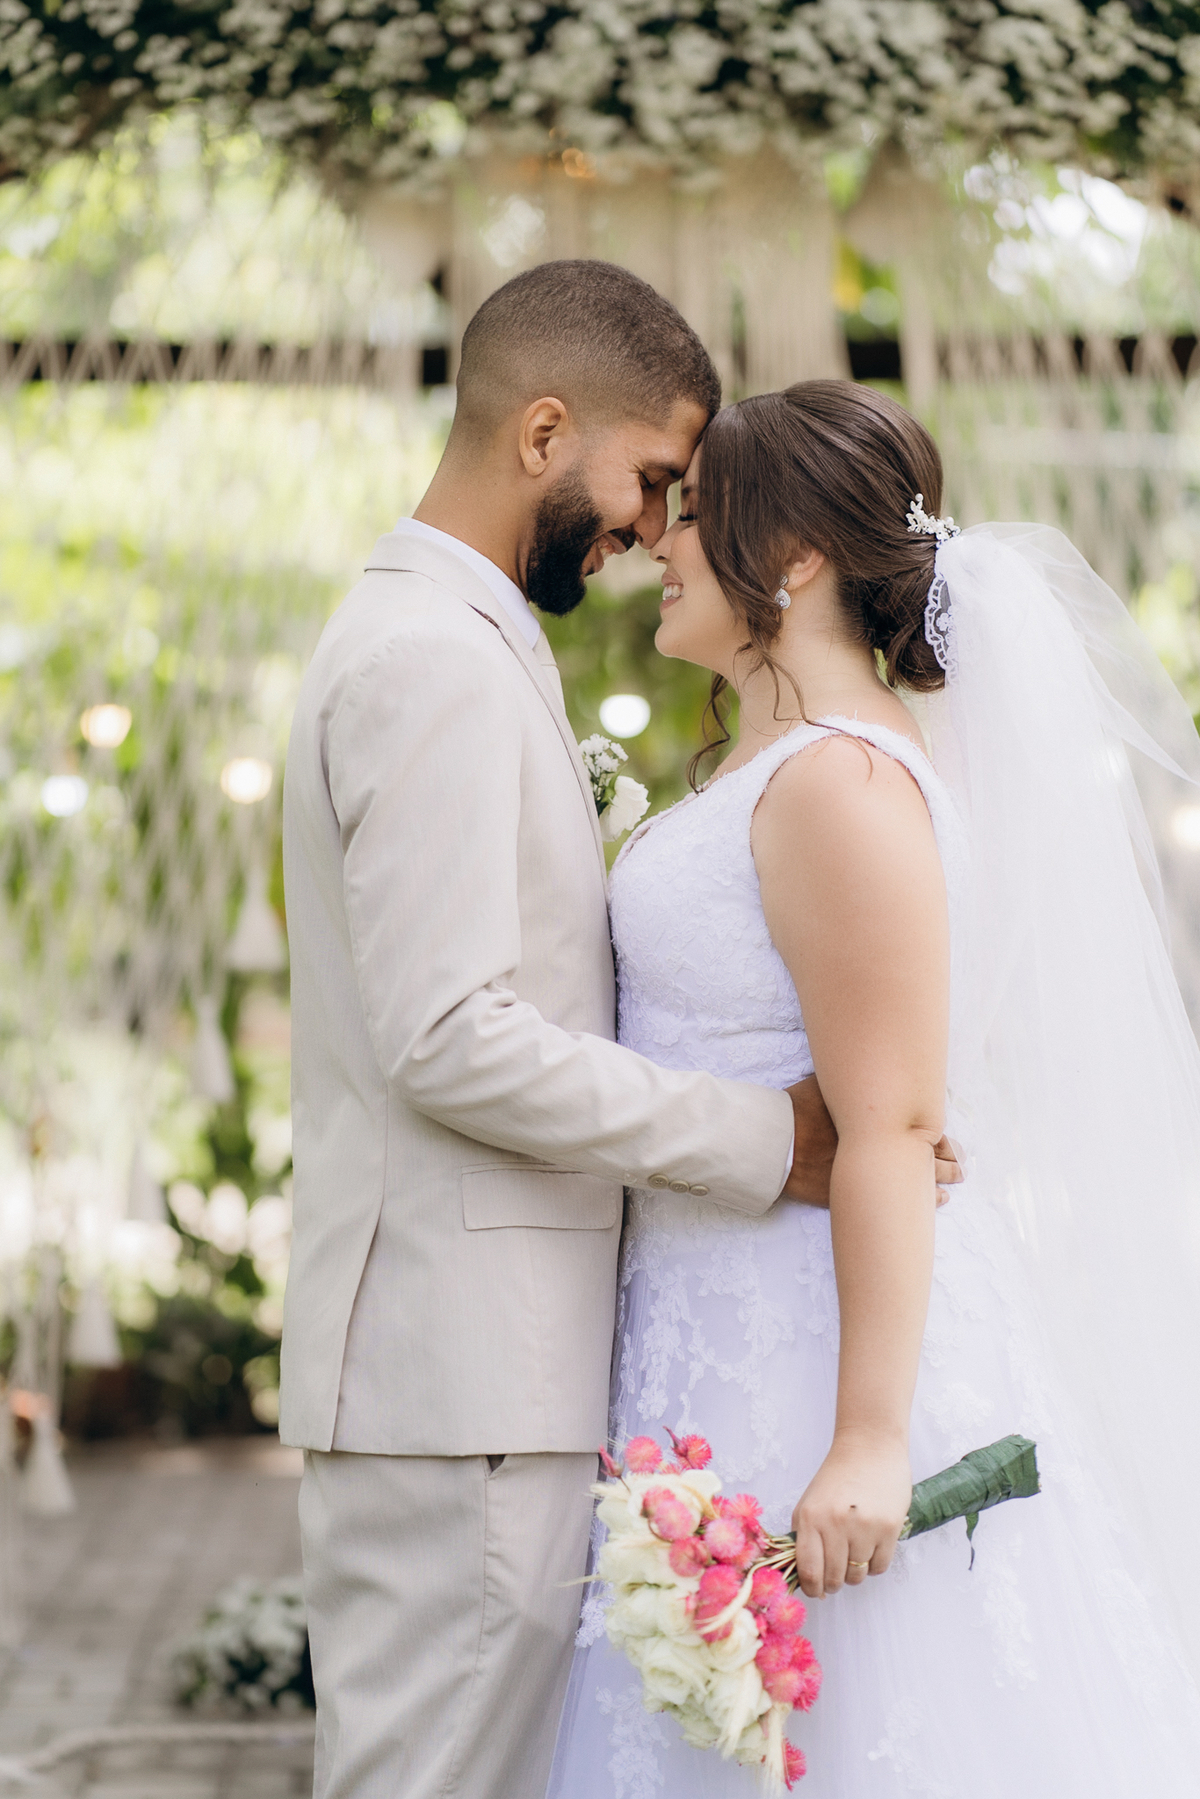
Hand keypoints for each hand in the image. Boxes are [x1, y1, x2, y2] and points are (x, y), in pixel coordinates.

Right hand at [782, 1075, 962, 1208]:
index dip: (939, 1139)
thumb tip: (857, 1064)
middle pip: (923, 1158)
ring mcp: (866, 1175)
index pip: (920, 1132)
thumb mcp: (823, 1086)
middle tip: (961, 1165)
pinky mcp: (852, 1195)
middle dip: (945, 1162)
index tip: (949, 1143)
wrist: (773, 1144)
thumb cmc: (796, 1111)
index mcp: (876, 1123)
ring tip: (951, 1184)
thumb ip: (847, 1083)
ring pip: (912, 1183)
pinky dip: (914, 1203)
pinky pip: (891, 1202)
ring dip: (936, 1184)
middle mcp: (878, 1150)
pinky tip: (929, 1204)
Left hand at [791, 1430, 911, 1598]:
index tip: (817, 1590)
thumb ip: (804, 1539)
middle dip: (834, 1581)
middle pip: (834, 1578)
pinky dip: (875, 1563)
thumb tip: (806, 1579)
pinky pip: (880, 1567)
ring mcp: (864, 1527)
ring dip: (856, 1571)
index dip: (813, 1588)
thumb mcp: (809, 1504)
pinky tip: (871, 1543)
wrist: (870, 1448)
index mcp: (810, 1517)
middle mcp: (835, 1523)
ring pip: (858, 1576)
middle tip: (837, 1571)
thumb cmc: (837, 1479)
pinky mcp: (889, 1528)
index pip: (809, 1571)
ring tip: (855, 1549)